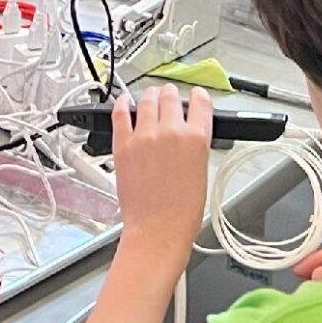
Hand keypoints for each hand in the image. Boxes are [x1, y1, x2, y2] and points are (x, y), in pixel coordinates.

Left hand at [111, 85, 214, 262]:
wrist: (158, 228)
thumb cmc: (182, 211)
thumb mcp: (201, 171)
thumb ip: (194, 146)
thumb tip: (186, 134)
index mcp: (196, 138)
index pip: (200, 103)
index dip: (198, 96)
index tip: (195, 94)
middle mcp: (170, 132)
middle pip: (170, 98)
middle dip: (170, 94)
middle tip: (169, 94)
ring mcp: (144, 136)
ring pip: (146, 101)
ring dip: (149, 95)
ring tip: (149, 95)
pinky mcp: (123, 144)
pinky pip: (119, 114)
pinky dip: (122, 104)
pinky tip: (123, 101)